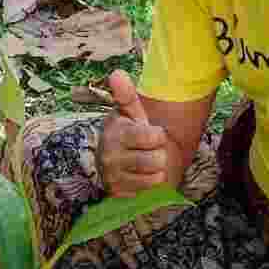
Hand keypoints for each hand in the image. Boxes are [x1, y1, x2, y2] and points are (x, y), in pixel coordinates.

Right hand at [97, 70, 169, 196]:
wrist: (112, 163)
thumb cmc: (128, 134)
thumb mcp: (130, 113)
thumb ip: (126, 95)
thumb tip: (116, 73)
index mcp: (116, 132)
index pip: (155, 138)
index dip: (158, 136)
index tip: (151, 134)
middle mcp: (110, 156)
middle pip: (157, 160)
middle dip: (158, 155)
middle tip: (147, 151)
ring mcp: (113, 177)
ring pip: (155, 178)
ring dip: (156, 172)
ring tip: (145, 164)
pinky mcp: (117, 195)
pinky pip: (148, 193)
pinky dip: (149, 186)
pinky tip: (140, 178)